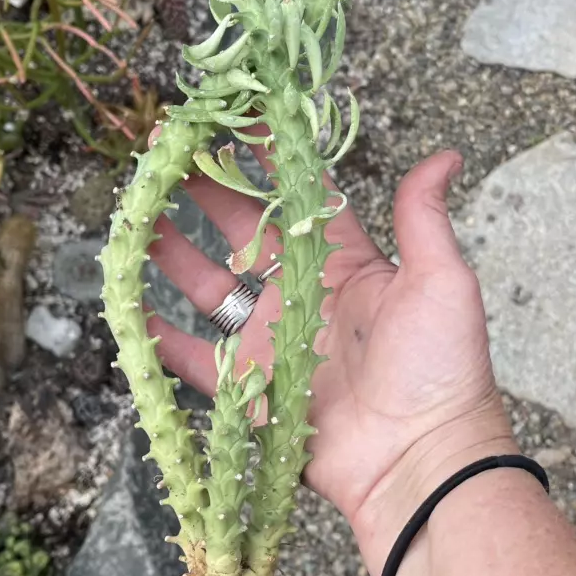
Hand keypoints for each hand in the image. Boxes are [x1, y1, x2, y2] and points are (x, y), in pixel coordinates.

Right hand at [146, 148, 515, 575]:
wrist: (420, 459)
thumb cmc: (439, 367)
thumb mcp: (441, 281)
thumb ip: (423, 218)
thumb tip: (446, 154)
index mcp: (346, 263)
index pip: (300, 196)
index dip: (268, 157)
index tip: (236, 116)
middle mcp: (303, 296)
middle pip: (243, 232)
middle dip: (206, 192)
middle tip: (168, 154)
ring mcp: (272, 342)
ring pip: (211, 287)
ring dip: (174, 251)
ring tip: (138, 215)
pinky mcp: (249, 391)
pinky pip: (195, 359)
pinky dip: (160, 335)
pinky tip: (129, 302)